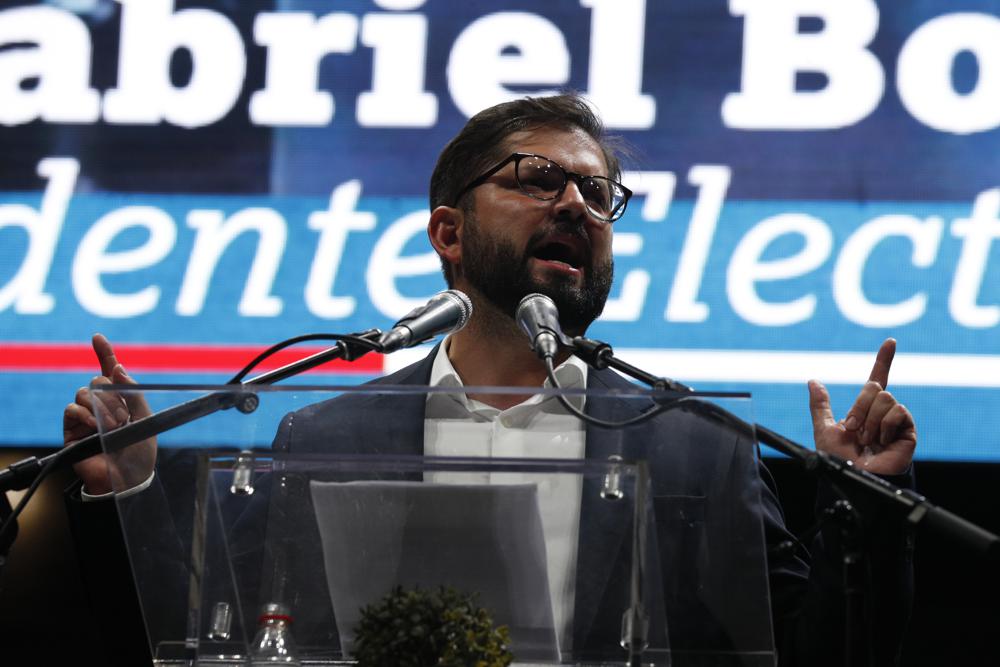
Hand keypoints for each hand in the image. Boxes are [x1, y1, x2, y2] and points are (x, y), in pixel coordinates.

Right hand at [63, 333, 155, 494]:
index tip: (97, 337)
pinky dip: (86, 414)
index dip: (104, 353)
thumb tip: (118, 367)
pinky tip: (95, 427)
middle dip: (113, 397)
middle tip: (124, 419)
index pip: (109, 371)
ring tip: (114, 427)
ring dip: (103, 408)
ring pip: (85, 392)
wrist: (128, 478)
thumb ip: (134, 393)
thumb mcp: (146, 419)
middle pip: (98, 380)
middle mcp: (100, 404)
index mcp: (120, 400)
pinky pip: (72, 408)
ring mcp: (85, 416)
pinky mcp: (71, 428)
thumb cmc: (139, 451)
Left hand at [808, 338, 915, 474]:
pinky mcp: (908, 431)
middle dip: (858, 408)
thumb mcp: (824, 429)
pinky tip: (882, 442)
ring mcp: (896, 421)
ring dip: (870, 421)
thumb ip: (820, 405)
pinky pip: (897, 411)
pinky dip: (884, 426)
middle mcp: (882, 412)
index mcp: (864, 409)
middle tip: (854, 430)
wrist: (854, 476)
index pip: (877, 379)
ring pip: (885, 399)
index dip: (884, 360)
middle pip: (874, 388)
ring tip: (868, 441)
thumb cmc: (839, 460)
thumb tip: (813, 380)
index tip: (890, 341)